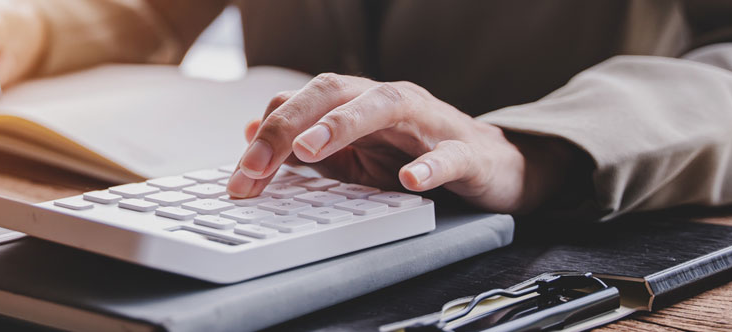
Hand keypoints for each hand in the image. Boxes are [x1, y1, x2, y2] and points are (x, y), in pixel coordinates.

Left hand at [226, 73, 570, 213]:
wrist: (492, 166)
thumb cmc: (417, 155)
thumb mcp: (354, 155)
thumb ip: (307, 145)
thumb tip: (251, 133)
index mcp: (356, 103)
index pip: (300, 105)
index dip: (264, 138)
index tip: (239, 179)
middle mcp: (388, 102)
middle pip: (331, 93)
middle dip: (287, 126)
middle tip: (254, 164)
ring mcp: (429, 123)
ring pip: (386, 105)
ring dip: (343, 124)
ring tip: (310, 147)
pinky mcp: (468, 152)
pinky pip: (449, 155)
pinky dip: (429, 167)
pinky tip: (409, 181)